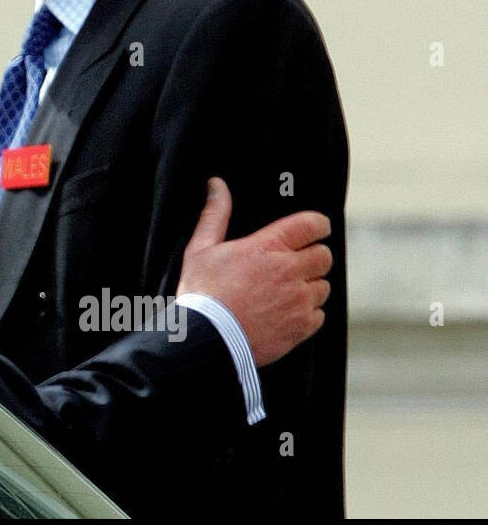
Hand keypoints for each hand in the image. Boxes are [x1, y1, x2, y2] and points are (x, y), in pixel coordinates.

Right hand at [177, 177, 331, 366]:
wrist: (206, 339)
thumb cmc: (201, 292)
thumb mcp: (200, 248)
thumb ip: (215, 215)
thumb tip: (217, 185)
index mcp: (268, 247)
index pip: (312, 225)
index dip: (317, 225)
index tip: (314, 229)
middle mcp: (290, 272)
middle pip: (324, 256)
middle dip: (313, 257)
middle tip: (293, 264)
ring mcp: (299, 301)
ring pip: (322, 287)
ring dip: (309, 287)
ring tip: (284, 293)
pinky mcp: (302, 327)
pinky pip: (318, 315)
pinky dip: (306, 314)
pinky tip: (284, 314)